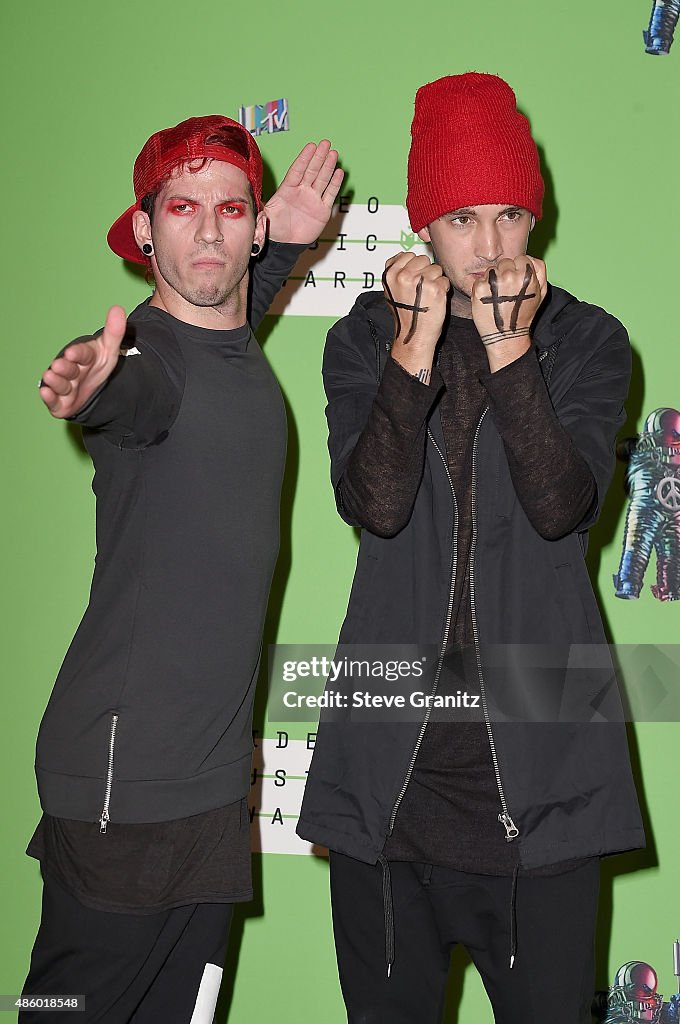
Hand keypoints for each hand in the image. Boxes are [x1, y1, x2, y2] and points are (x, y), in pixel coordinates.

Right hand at [38, 306, 126, 417]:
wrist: (94, 390)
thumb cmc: (96, 366)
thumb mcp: (109, 351)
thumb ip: (114, 332)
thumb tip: (117, 308)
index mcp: (83, 356)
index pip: (83, 354)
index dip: (78, 353)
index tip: (73, 352)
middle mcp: (70, 370)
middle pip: (69, 369)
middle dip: (64, 367)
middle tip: (61, 364)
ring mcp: (64, 386)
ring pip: (60, 384)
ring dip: (55, 381)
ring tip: (50, 376)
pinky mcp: (59, 402)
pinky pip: (53, 400)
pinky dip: (48, 397)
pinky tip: (45, 392)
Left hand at [264, 140, 343, 243]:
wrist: (284, 246)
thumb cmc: (273, 229)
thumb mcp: (265, 215)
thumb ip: (261, 205)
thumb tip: (251, 198)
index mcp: (287, 190)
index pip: (297, 170)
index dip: (304, 158)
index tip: (311, 146)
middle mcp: (301, 192)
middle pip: (311, 171)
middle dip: (319, 157)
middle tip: (326, 144)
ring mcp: (312, 200)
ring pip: (322, 180)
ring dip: (328, 167)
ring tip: (334, 154)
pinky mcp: (322, 211)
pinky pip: (330, 195)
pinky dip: (335, 184)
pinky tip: (339, 173)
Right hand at [383, 253, 449, 382]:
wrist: (413, 336)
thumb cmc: (404, 316)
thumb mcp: (390, 291)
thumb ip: (395, 271)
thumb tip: (404, 256)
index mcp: (390, 274)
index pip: (408, 255)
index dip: (414, 267)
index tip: (413, 280)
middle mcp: (403, 276)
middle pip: (423, 259)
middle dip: (425, 272)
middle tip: (421, 290)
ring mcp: (420, 281)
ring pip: (436, 268)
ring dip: (435, 281)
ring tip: (427, 296)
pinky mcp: (435, 288)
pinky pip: (444, 280)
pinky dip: (443, 289)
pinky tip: (434, 301)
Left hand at [471, 256, 545, 343]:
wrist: (507, 335)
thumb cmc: (524, 313)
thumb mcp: (542, 292)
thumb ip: (540, 270)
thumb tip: (530, 258)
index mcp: (526, 275)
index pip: (520, 258)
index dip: (519, 269)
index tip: (517, 282)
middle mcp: (509, 276)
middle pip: (505, 262)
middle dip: (505, 273)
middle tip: (506, 292)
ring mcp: (492, 282)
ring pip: (491, 270)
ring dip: (493, 280)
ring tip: (498, 296)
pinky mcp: (479, 289)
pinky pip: (480, 280)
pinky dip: (483, 288)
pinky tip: (489, 299)